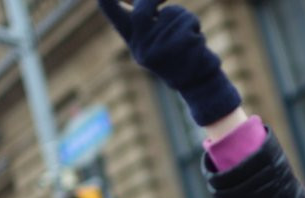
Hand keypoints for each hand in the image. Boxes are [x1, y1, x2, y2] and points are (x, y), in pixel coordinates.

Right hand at [97, 0, 240, 125]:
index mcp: (131, 37)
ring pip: (171, 16)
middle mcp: (138, 46)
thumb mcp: (158, 30)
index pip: (107, 5)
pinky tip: (196, 42)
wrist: (197, 82)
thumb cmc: (178, 50)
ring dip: (185, 18)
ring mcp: (155, 53)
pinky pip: (187, 26)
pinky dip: (195, 27)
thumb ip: (147, 11)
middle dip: (153, 0)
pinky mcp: (175, 55)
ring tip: (190, 33)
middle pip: (140, 12)